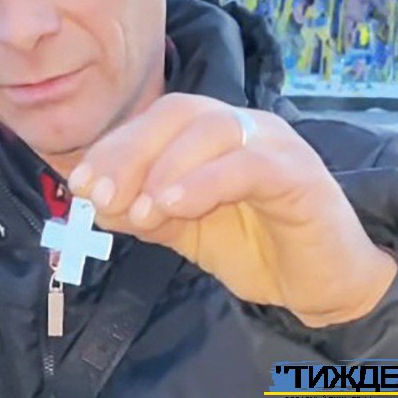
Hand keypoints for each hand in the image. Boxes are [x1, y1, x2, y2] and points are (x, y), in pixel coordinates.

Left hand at [68, 93, 397, 327]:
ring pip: (211, 129)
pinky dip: (203, 181)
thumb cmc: (252, 247)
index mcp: (210, 133)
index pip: (156, 120)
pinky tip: (173, 207)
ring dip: (164, 168)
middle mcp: (242, 125)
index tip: (78, 183)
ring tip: (141, 212)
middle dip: (129, 152)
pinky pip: (247, 165)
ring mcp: (273, 144)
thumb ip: (143, 210)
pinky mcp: (299, 174)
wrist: (319, 285)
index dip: (113, 147)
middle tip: (100, 196)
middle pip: (178, 113)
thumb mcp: (182, 228)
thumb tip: (92, 202)